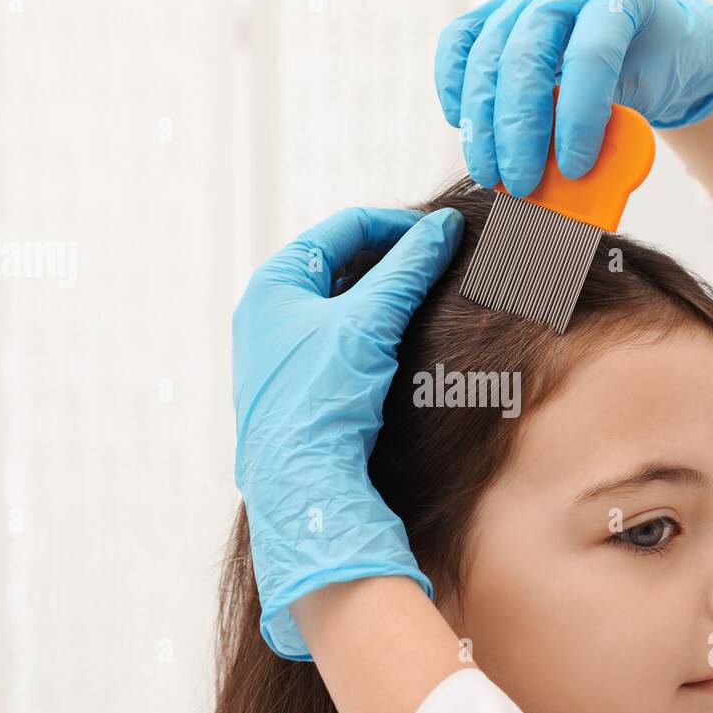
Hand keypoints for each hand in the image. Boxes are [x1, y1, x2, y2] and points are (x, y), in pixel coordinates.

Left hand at [232, 206, 464, 659]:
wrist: (303, 486)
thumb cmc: (321, 399)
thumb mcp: (369, 321)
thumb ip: (408, 268)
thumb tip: (444, 227)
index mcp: (274, 282)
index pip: (343, 228)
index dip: (398, 226)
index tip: (443, 235)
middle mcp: (269, 312)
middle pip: (343, 264)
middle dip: (394, 263)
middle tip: (441, 266)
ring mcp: (280, 352)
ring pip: (345, 306)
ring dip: (387, 299)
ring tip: (429, 301)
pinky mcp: (296, 386)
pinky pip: (341, 342)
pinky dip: (374, 334)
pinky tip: (404, 344)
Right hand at [435, 0, 712, 195]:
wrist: (649, 37)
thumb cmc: (653, 67)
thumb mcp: (649, 96)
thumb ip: (613, 134)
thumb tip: (568, 188)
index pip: (589, 57)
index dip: (578, 118)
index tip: (574, 169)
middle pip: (526, 56)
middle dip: (518, 130)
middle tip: (521, 184)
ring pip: (485, 56)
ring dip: (481, 125)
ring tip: (490, 174)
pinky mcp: (494, 11)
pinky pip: (458, 43)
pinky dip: (453, 88)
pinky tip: (461, 126)